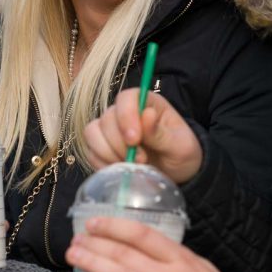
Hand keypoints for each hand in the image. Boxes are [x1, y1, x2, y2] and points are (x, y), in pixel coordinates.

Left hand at [65, 217, 223, 271]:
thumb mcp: (201, 268)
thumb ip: (175, 256)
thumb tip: (148, 245)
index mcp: (180, 261)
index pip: (143, 236)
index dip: (115, 227)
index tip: (94, 223)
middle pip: (126, 256)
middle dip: (97, 245)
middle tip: (75, 241)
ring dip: (95, 267)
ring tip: (75, 258)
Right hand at [84, 89, 202, 183]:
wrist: (175, 172)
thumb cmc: (181, 153)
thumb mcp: (180, 146)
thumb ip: (161, 133)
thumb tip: (146, 115)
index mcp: (147, 103)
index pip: (126, 98)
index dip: (126, 117)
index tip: (135, 140)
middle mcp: (125, 111)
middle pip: (107, 119)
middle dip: (120, 144)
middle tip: (141, 160)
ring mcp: (110, 129)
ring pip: (92, 133)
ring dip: (109, 154)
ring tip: (131, 166)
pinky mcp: (102, 146)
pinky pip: (90, 152)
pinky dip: (103, 164)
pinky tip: (121, 170)